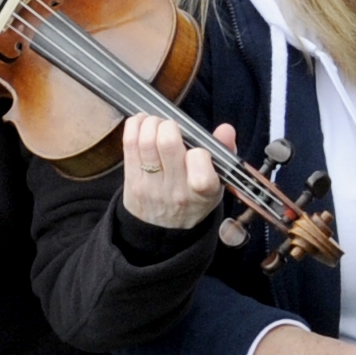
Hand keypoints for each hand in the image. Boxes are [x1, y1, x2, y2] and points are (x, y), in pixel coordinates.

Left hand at [117, 112, 233, 230]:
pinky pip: (129, 145)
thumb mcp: (216, 182)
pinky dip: (135, 126)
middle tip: (171, 126)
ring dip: (151, 124)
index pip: (201, 169)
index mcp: (204, 192)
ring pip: (146, 141)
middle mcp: (176, 191)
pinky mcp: (132, 182)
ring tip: (156, 123)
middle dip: (169, 125)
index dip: (199, 152)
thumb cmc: (193, 198)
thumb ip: (224, 152)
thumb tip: (226, 129)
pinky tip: (142, 123)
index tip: (197, 149)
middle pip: (167, 144)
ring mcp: (151, 187)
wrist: (164, 230)